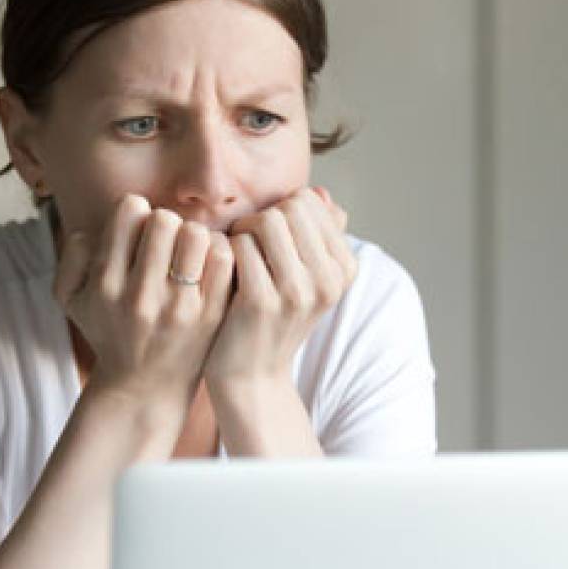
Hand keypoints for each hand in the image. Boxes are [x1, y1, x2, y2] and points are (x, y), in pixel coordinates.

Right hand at [53, 194, 233, 406]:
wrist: (143, 388)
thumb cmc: (108, 332)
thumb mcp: (71, 299)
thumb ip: (72, 256)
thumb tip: (94, 229)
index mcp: (106, 284)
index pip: (130, 210)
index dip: (137, 212)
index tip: (139, 232)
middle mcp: (140, 296)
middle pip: (165, 219)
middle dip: (166, 223)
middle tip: (166, 243)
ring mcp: (178, 308)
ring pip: (196, 234)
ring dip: (192, 237)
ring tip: (187, 254)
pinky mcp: (209, 316)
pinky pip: (222, 260)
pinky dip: (217, 252)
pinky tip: (206, 266)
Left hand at [204, 186, 354, 386]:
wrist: (252, 375)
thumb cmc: (273, 318)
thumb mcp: (306, 279)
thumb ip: (316, 235)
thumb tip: (320, 193)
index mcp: (344, 269)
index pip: (310, 203)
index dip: (280, 211)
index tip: (267, 239)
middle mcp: (328, 281)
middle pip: (291, 207)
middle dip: (261, 218)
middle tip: (246, 244)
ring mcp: (297, 293)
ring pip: (267, 221)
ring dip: (243, 231)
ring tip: (236, 256)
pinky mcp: (261, 302)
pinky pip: (240, 245)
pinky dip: (226, 249)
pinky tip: (223, 271)